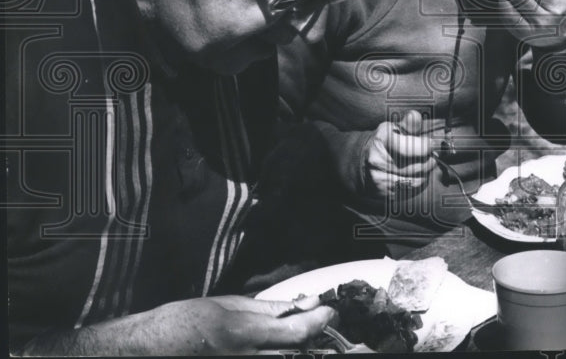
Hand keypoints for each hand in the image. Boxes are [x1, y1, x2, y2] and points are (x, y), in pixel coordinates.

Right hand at [21, 295, 332, 355]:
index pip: (300, 331)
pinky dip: (279, 355)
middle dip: (317, 338)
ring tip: (304, 335)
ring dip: (300, 348)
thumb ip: (266, 308)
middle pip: (299, 352)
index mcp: (246, 334)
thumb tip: (299, 303)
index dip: (321, 320)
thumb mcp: (225, 305)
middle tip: (323, 324)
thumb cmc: (180, 323)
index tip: (329, 310)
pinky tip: (279, 346)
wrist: (146, 352)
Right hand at [365, 109, 433, 197]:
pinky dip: (419, 183)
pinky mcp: (384, 193)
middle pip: (416, 165)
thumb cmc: (384, 143)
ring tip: (425, 164)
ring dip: (426, 172)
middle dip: (429, 160)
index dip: (425, 146)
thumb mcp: (393, 128)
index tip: (432, 145)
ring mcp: (380, 179)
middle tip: (433, 155)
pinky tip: (417, 175)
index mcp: (381, 139)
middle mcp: (377, 160)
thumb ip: (408, 124)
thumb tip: (415, 116)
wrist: (363, 163)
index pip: (409, 146)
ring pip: (416, 179)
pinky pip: (411, 190)